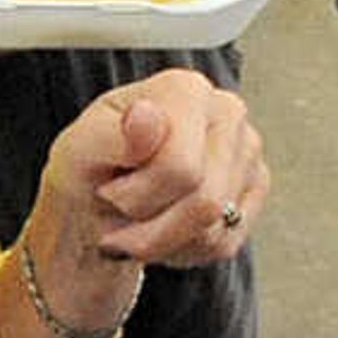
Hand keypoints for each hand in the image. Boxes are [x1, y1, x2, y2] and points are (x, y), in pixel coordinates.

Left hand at [39, 66, 268, 266]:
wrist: (96, 199)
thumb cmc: (90, 168)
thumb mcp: (81, 151)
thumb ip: (112, 135)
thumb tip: (147, 116)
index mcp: (185, 90)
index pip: (180, 169)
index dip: (136, 196)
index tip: (109, 187)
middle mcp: (226, 112)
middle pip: (205, 203)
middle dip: (150, 227)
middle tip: (121, 212)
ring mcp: (247, 150)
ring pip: (215, 229)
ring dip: (164, 241)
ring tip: (140, 219)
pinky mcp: (255, 187)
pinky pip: (225, 242)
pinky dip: (184, 248)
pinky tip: (165, 224)